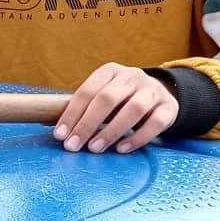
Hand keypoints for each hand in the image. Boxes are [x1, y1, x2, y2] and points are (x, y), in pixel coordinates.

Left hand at [54, 64, 176, 154]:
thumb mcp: (103, 95)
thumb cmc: (122, 100)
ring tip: (95, 149)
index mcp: (110, 71)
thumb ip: (83, 107)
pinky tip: (122, 149)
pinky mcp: (168, 107)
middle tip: (73, 146)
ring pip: (133, 109)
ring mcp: (153, 90)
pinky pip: (154, 123)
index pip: (87, 91)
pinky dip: (137, 137)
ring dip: (111, 131)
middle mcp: (132, 76)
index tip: (60, 135)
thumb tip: (50, 126)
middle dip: (87, 124)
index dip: (72, 114)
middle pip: (108, 99)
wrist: (161, 94)